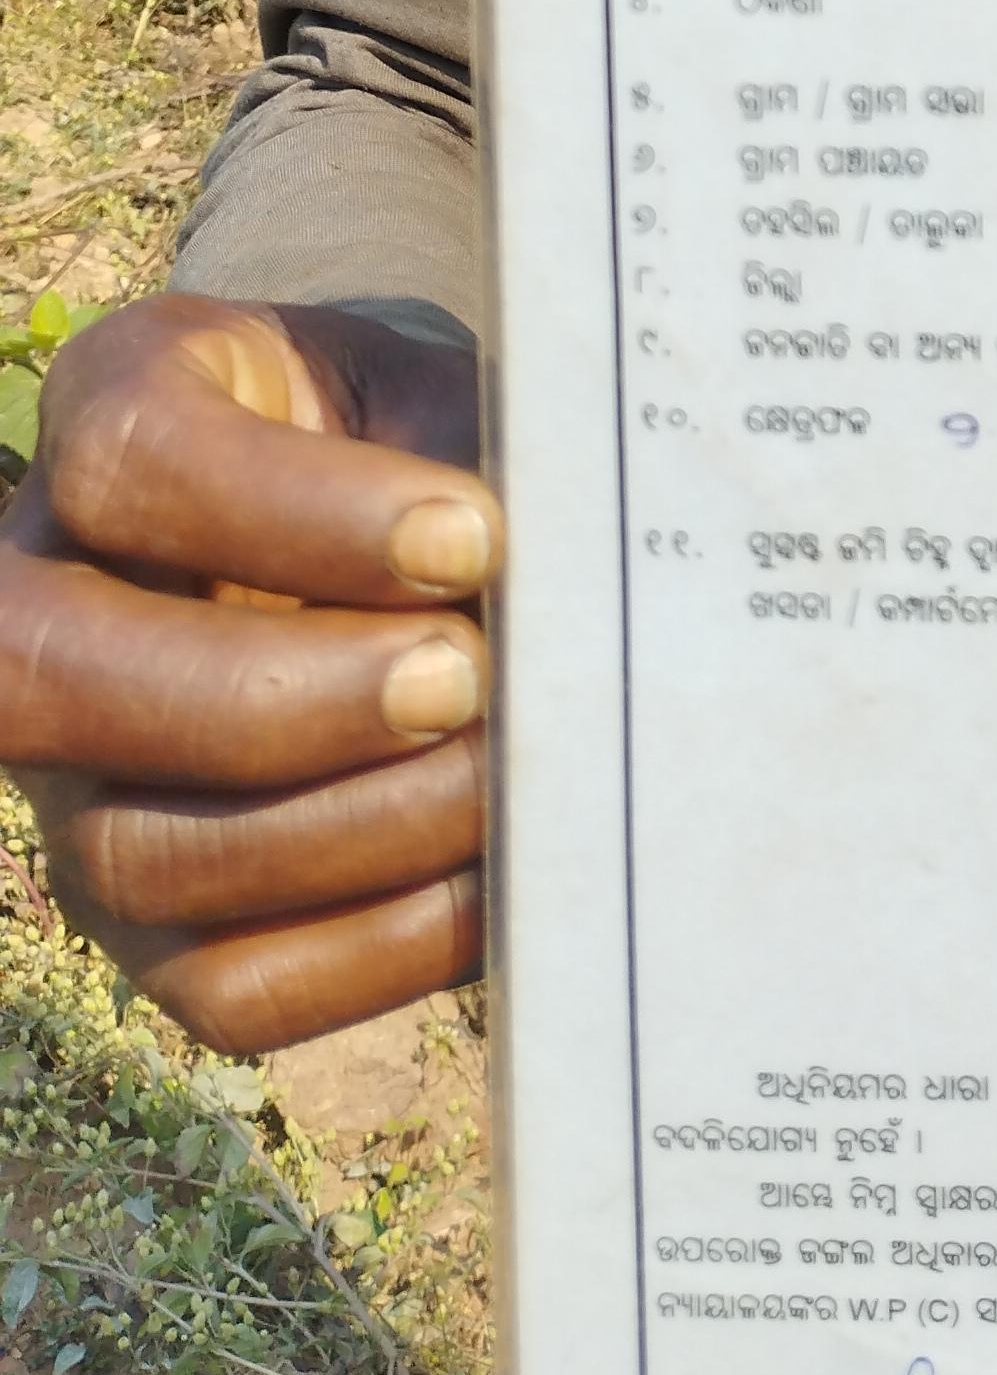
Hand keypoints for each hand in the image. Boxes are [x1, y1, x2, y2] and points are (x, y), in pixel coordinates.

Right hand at [0, 297, 497, 1053]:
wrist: (458, 527)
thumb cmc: (455, 433)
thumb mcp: (461, 389)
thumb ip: (487, 450)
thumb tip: (566, 577)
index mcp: (120, 409)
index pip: (129, 458)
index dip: (292, 512)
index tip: (471, 533)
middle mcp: (46, 599)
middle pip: (52, 671)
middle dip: (275, 698)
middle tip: (468, 677)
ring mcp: (80, 777)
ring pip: (135, 856)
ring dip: (349, 834)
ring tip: (509, 780)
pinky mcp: (159, 921)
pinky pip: (226, 985)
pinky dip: (377, 948)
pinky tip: (503, 883)